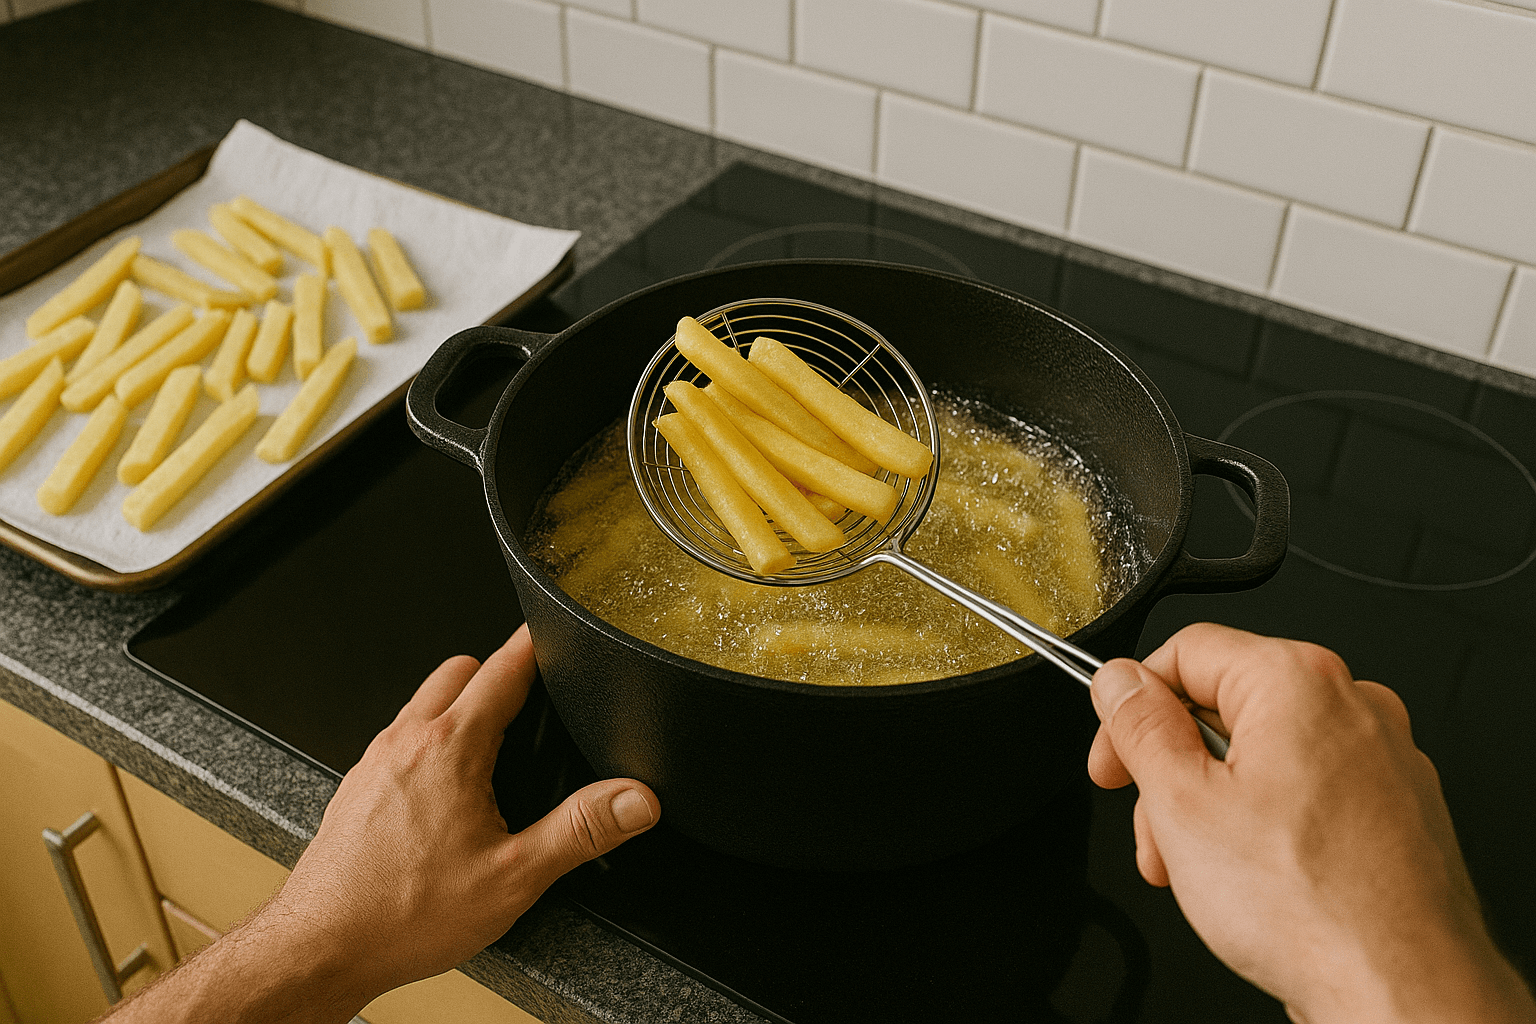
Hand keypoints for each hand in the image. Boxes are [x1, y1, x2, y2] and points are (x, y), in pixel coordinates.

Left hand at [106, 625, 658, 1022]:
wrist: (321, 949)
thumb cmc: (402, 915)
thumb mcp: (515, 877)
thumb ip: (582, 831)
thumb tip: (634, 800)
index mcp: (450, 748)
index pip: (501, 669)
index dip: (533, 645)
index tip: (550, 633)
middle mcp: (406, 742)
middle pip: (457, 671)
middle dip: (496, 673)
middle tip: (530, 694)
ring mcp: (374, 762)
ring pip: (422, 702)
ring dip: (458, 706)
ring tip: (492, 742)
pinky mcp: (355, 787)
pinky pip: (398, 739)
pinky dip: (427, 741)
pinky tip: (445, 789)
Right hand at [1088, 622, 1533, 1023]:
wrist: (1401, 990)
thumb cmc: (1311, 907)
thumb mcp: (1181, 804)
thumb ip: (1139, 727)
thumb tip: (1119, 682)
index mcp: (1298, 681)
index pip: (1185, 651)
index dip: (1129, 706)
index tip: (1112, 755)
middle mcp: (1353, 705)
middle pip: (1223, 708)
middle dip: (1172, 773)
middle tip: (1153, 828)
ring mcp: (1382, 758)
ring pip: (1263, 756)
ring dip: (1212, 808)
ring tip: (1196, 871)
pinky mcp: (1394, 808)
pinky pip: (1307, 792)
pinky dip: (1265, 826)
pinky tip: (1250, 881)